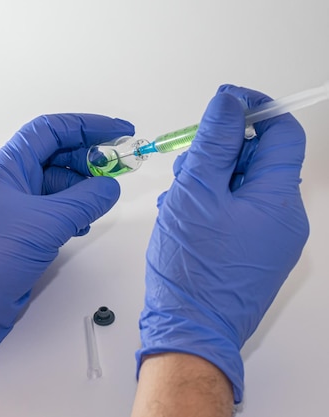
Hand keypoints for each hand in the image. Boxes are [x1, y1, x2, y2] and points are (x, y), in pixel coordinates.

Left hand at [0, 114, 133, 378]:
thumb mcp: (45, 222)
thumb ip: (84, 201)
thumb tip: (110, 186)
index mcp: (8, 167)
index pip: (50, 131)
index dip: (86, 126)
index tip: (121, 132)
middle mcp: (11, 182)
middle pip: (56, 157)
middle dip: (89, 160)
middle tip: (118, 171)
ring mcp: (16, 208)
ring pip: (57, 187)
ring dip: (82, 190)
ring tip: (101, 203)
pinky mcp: (22, 233)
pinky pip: (53, 212)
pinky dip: (73, 214)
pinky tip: (84, 225)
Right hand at [136, 86, 308, 402]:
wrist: (189, 331)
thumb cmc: (192, 267)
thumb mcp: (195, 192)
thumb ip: (214, 142)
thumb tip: (229, 102)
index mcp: (278, 199)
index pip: (282, 134)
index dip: (255, 111)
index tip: (224, 104)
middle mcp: (285, 219)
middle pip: (259, 161)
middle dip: (221, 153)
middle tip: (186, 164)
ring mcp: (271, 240)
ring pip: (243, 188)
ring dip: (210, 180)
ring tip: (177, 199)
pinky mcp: (254, 255)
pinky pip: (237, 214)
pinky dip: (212, 206)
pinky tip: (183, 218)